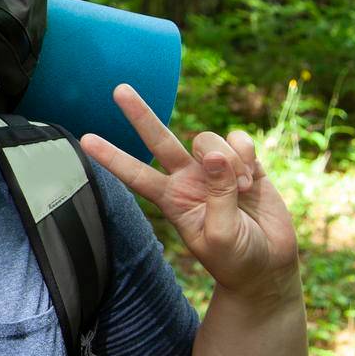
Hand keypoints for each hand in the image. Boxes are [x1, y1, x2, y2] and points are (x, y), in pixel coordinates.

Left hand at [78, 84, 299, 298]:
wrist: (269, 265)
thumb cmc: (237, 259)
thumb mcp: (221, 236)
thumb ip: (217, 196)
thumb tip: (214, 155)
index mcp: (171, 199)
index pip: (136, 174)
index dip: (112, 157)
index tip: (85, 139)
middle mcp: (187, 178)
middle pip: (159, 139)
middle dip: (140, 115)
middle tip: (119, 90)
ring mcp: (214, 168)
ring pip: (208, 140)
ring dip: (229, 161)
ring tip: (243, 189)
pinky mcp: (243, 161)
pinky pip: (239, 139)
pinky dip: (247, 155)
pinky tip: (254, 178)